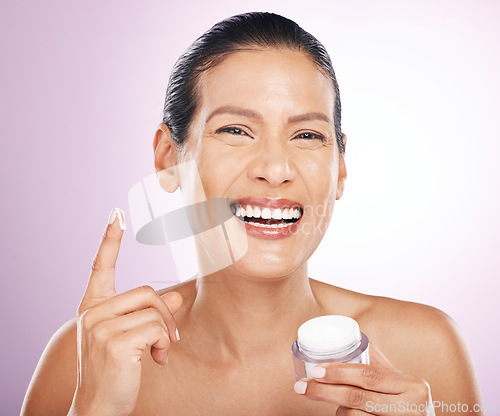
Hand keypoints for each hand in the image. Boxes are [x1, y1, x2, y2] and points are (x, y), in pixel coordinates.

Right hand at [69, 208, 182, 415]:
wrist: (98, 407)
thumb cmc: (115, 370)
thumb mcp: (132, 336)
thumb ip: (149, 314)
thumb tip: (176, 295)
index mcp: (92, 307)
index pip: (100, 266)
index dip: (109, 240)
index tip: (115, 214)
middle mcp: (92, 312)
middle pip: (146, 292)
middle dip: (165, 314)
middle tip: (169, 339)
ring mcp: (99, 326)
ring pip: (154, 309)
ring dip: (166, 333)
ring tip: (160, 352)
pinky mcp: (113, 341)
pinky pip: (157, 328)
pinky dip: (164, 343)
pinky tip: (157, 359)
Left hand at [294, 342, 434, 414]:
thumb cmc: (408, 404)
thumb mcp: (401, 382)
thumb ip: (378, 363)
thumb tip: (352, 334)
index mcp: (413, 386)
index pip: (369, 375)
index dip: (339, 372)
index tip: (315, 369)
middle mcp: (412, 409)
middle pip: (357, 397)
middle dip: (324, 391)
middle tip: (301, 387)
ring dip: (337, 409)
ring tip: (333, 403)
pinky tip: (343, 413)